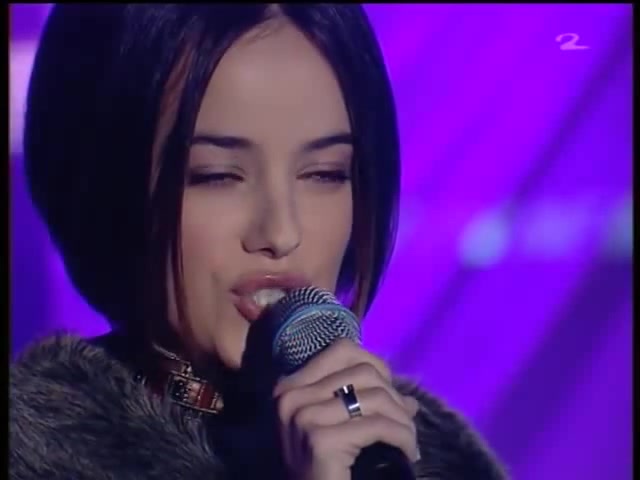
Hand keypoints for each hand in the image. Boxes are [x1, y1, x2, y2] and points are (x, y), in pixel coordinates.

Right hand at [273, 338, 419, 479]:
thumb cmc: (322, 472)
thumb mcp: (337, 430)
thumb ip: (365, 405)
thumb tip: (410, 401)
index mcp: (290, 387)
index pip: (342, 350)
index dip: (375, 366)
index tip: (390, 393)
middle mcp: (291, 397)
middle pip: (363, 372)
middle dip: (394, 396)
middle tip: (405, 424)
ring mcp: (303, 417)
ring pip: (375, 397)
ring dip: (402, 420)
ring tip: (408, 440)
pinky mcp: (321, 439)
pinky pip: (378, 426)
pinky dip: (402, 437)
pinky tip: (407, 452)